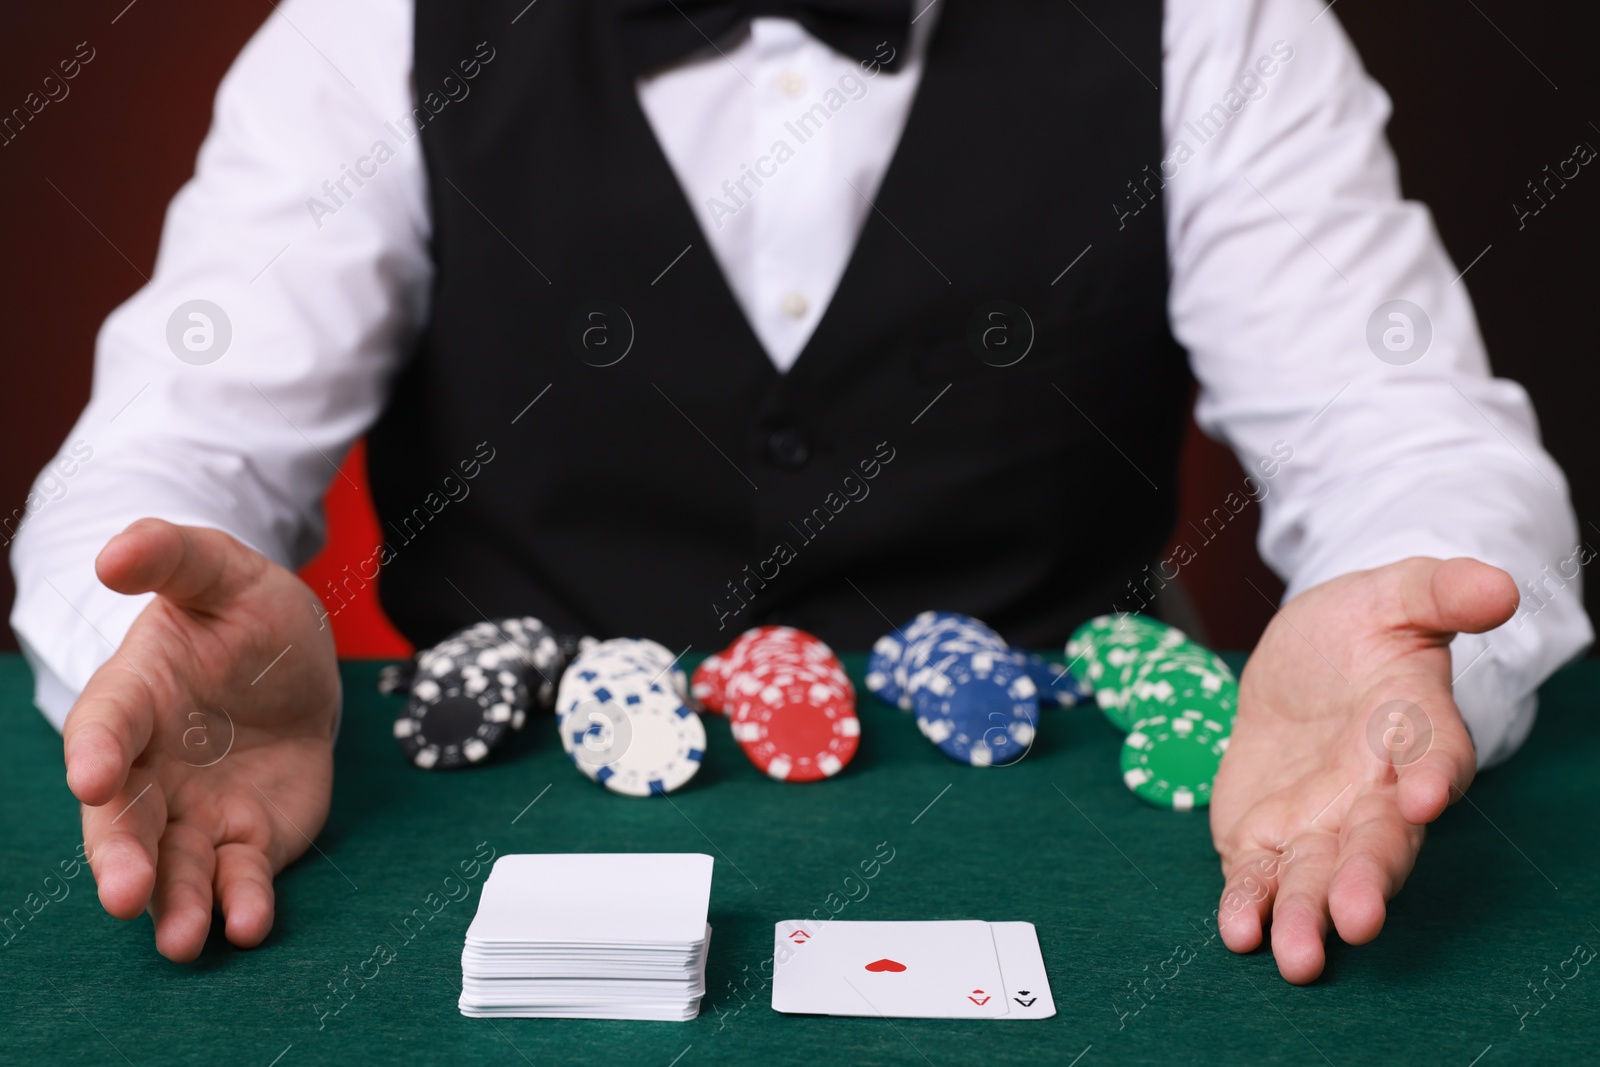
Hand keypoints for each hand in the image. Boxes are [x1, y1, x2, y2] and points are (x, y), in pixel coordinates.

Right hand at [63, 519, 339, 961]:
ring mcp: (194, 811)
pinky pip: (238, 878)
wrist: (295, 664)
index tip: (92, 778)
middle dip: (120, 859)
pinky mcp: (245, 839)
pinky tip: (248, 926)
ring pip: (174, 866)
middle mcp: (149, 769)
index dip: (96, 751)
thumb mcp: (220, 572)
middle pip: (124, 821)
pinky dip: (242, 904)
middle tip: (124, 895)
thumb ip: (173, 557)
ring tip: (185, 940)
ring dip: (177, 904)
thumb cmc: (243, 614)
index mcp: (132, 699)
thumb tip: (114, 552)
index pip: (104, 727)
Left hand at [1210, 557, 1517, 983]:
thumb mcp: (1395, 593)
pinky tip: (1238, 932)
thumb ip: (1441, 590)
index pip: (1434, 756)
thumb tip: (1500, 586)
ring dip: (1306, 915)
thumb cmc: (1360, 629)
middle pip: (1377, 841)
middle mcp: (1375, 792)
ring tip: (1296, 956)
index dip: (1431, 775)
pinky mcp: (1266, 834)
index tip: (1422, 795)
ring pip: (1318, 875)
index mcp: (1414, 731)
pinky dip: (1249, 903)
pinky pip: (1259, 874)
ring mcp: (1320, 820)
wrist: (1302, 659)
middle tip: (1356, 919)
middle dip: (1365, 880)